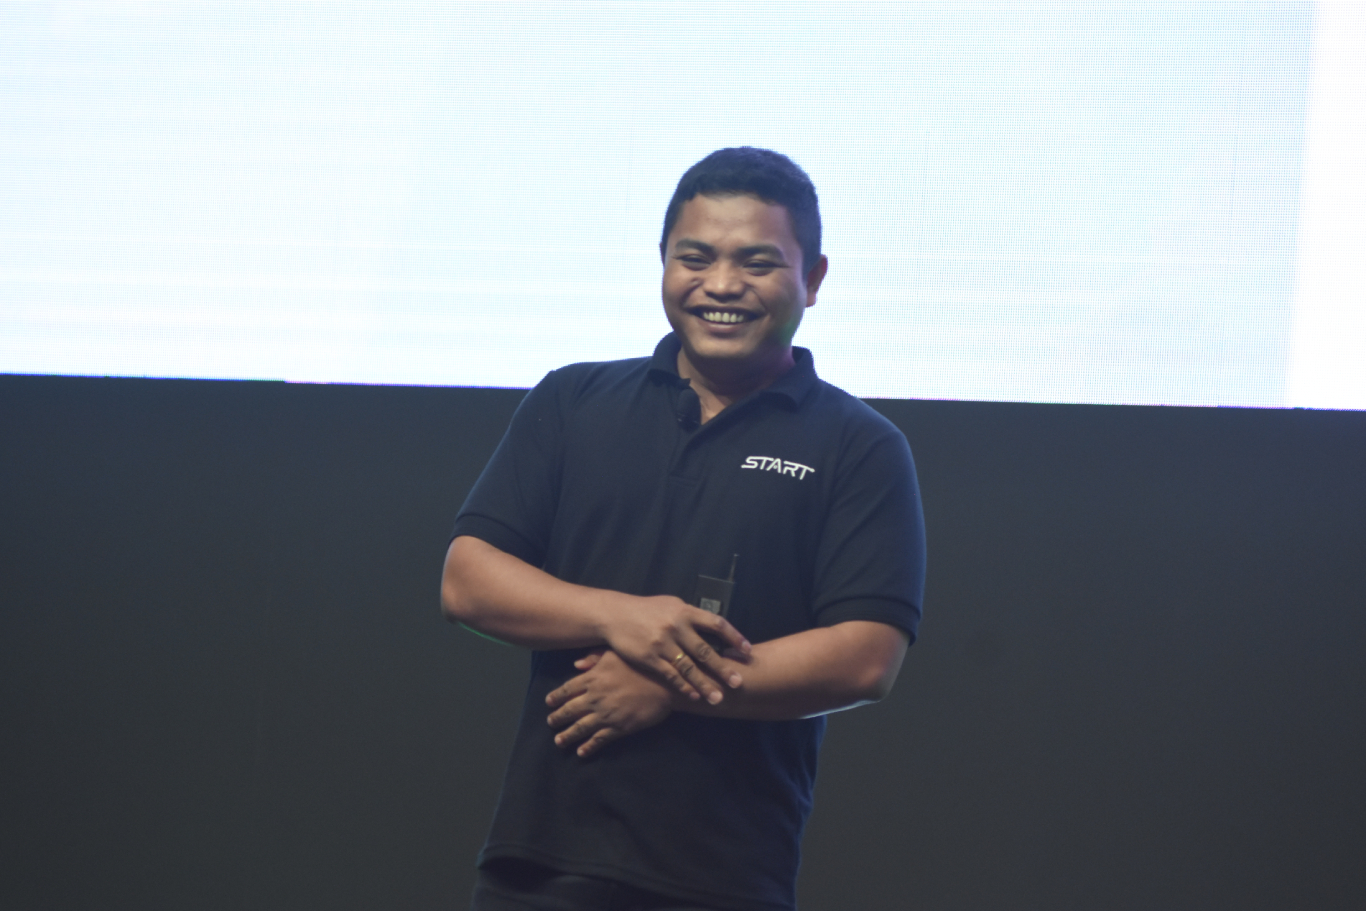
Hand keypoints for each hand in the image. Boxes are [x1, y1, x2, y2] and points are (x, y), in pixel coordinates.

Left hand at [546, 649, 674, 757]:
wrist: (665, 684)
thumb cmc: (642, 665)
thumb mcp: (616, 653)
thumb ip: (594, 657)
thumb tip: (575, 664)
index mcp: (593, 678)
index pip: (568, 689)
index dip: (556, 697)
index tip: (549, 702)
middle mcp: (596, 697)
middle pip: (570, 710)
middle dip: (558, 718)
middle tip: (550, 723)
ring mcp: (606, 714)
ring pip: (581, 727)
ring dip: (568, 735)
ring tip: (559, 741)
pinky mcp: (619, 727)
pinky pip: (599, 739)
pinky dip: (588, 747)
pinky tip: (581, 752)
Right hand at [601, 594, 750, 704]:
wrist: (614, 615)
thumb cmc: (645, 610)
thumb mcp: (670, 604)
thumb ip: (690, 615)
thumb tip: (713, 625)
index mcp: (684, 611)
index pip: (716, 623)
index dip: (734, 637)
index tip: (748, 651)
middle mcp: (676, 627)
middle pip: (705, 651)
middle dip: (723, 668)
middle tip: (739, 682)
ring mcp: (662, 643)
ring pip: (689, 668)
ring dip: (704, 684)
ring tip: (718, 698)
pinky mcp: (649, 658)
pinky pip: (670, 675)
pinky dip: (683, 687)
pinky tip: (694, 696)